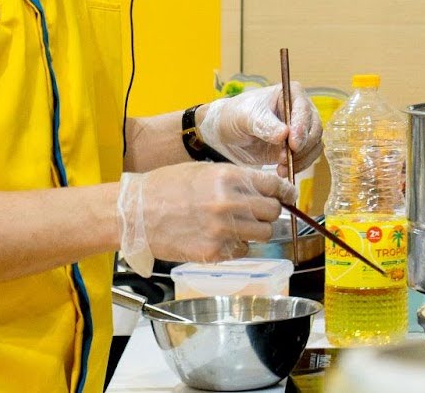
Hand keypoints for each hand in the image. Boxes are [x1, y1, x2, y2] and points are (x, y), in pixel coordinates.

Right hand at [127, 162, 294, 266]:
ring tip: (240, 226)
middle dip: (270, 212)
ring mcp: (223, 230)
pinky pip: (242, 252)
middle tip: (260, 213)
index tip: (288, 196)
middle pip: (273, 212)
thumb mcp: (204, 170)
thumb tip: (262, 187)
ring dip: (257, 230)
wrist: (136, 212)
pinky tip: (222, 239)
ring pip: (263, 234)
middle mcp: (230, 203)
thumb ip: (235, 179)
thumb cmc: (166, 186)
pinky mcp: (214, 253)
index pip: (274, 185)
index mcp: (229, 177)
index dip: (285, 192)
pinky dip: (238, 247)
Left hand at [197, 84, 322, 172]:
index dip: (302, 128)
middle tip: (285, 159)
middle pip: (315, 128)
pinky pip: (307, 157)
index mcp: (291, 94)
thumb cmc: (234, 116)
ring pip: (314, 144)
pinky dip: (299, 165)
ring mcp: (299, 129)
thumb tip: (284, 134)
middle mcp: (300, 110)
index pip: (304, 110)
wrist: (226, 133)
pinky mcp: (296, 147)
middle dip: (303, 146)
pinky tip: (282, 170)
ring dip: (302, 158)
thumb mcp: (245, 118)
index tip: (293, 145)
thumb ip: (264, 125)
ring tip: (282, 166)